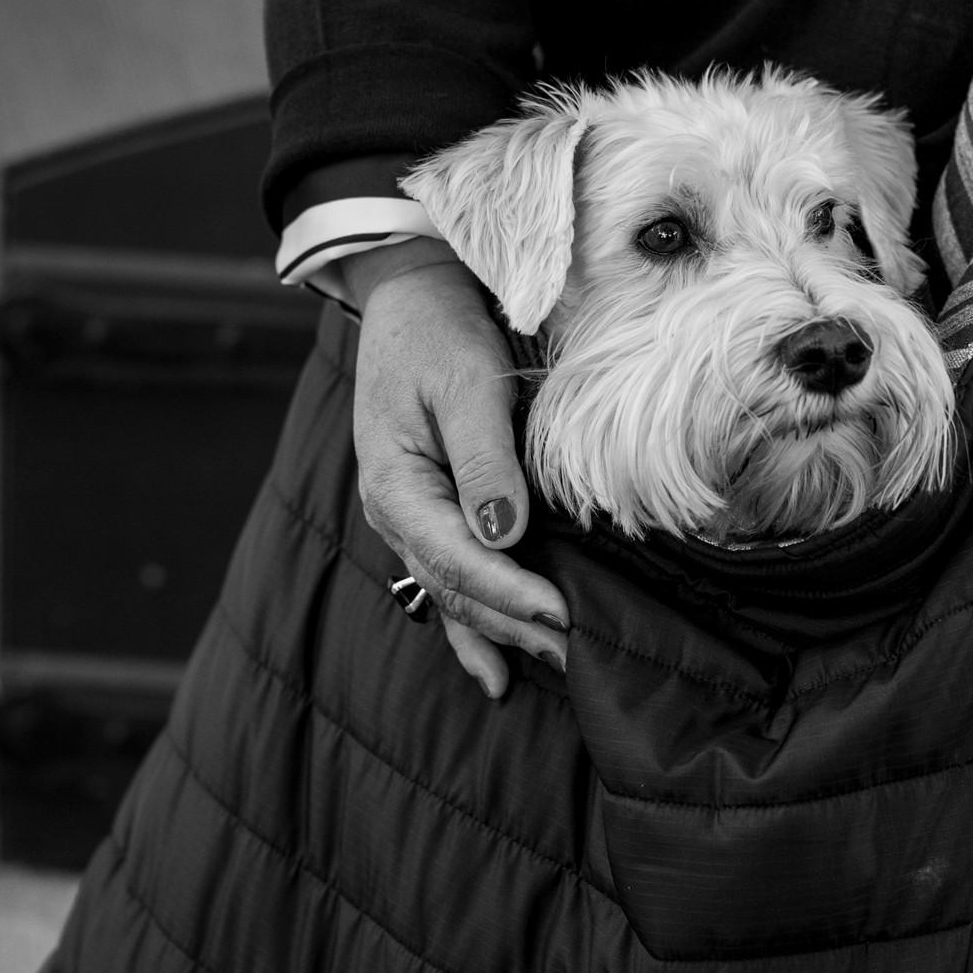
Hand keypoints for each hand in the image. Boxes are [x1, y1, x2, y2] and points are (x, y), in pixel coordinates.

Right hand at [344, 238, 568, 697]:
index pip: (457, 557)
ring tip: (554, 667)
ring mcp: (409, 519)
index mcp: (395, 485)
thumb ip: (483, 459)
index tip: (560, 615)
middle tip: (577, 656)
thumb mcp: (464, 383)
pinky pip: (448, 582)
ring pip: (454, 593)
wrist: (410, 300)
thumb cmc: (438, 332)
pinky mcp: (431, 514)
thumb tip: (504, 534)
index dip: (509, 591)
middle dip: (516, 624)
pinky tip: (497, 672)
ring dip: (502, 632)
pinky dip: (474, 627)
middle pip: (457, 587)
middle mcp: (396, 513)